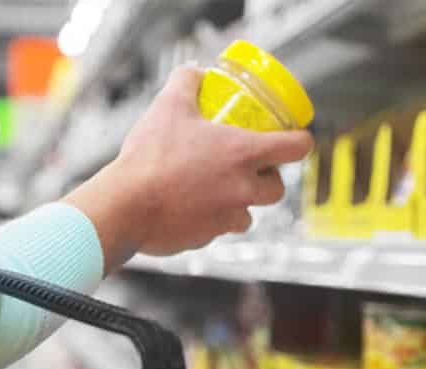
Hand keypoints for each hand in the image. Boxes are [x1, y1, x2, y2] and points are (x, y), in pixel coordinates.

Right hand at [65, 65, 312, 271]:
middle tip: (250, 170)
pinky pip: (217, 231)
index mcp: (243, 153)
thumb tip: (194, 72)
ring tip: (214, 192)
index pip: (296, 148)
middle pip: (277, 190)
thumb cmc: (150, 156)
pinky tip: (188, 209)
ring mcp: (226, 218)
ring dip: (238, 204)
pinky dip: (208, 221)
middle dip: (268, 180)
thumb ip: (186, 83)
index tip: (293, 139)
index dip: (300, 141)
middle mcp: (243, 189)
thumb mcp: (168, 106)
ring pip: (247, 216)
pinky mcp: (206, 239)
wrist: (126, 206)